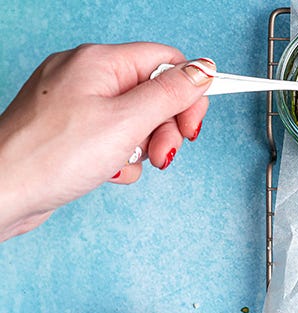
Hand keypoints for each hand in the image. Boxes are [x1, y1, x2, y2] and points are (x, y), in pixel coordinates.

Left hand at [0, 42, 214, 241]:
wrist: (3, 191)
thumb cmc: (52, 155)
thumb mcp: (127, 122)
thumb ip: (170, 94)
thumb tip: (202, 70)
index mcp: (100, 62)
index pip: (165, 61)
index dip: (188, 94)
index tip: (192, 127)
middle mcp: (86, 76)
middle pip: (153, 94)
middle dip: (164, 129)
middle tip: (162, 155)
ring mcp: (76, 103)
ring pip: (136, 120)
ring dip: (142, 148)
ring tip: (123, 164)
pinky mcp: (71, 131)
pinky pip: (113, 138)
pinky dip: (119, 158)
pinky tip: (106, 171)